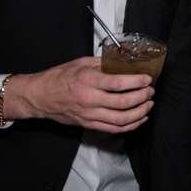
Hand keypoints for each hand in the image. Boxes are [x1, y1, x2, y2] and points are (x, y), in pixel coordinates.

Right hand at [3, 57, 153, 133]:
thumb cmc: (59, 77)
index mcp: (87, 81)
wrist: (40, 97)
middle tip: (150, 91)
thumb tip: (124, 61)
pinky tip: (139, 119)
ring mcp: (89, 115)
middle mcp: (89, 99)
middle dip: (142, 98)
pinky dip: (129, 126)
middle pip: (122, 103)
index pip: (117, 83)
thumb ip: (103, 63)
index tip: (148, 79)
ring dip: (139, 113)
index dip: (136, 82)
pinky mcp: (88, 125)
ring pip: (120, 120)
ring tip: (149, 105)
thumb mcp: (81, 63)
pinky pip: (113, 129)